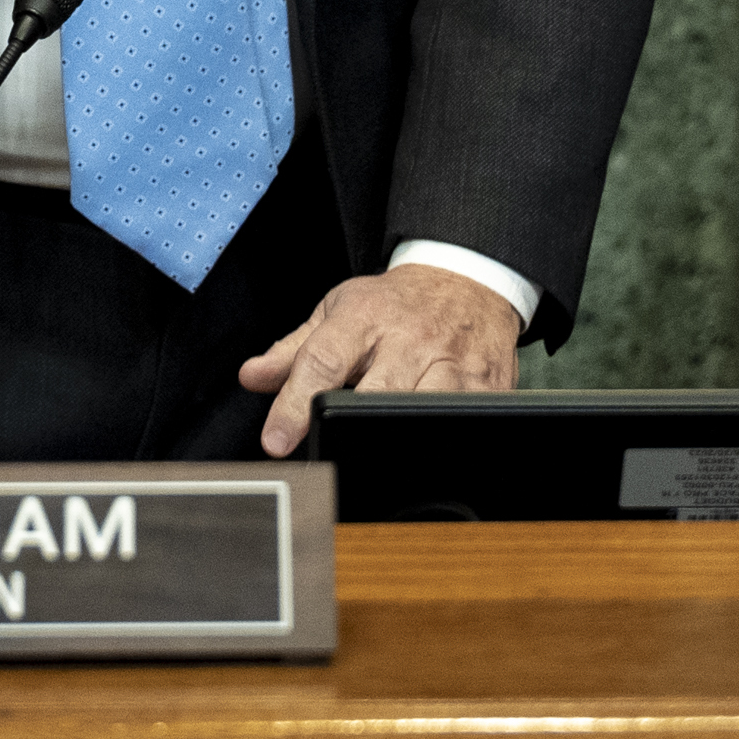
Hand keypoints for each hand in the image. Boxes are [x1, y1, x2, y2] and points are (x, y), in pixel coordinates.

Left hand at [237, 262, 520, 455]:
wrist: (465, 280)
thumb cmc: (395, 304)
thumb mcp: (338, 313)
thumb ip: (293, 349)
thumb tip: (252, 376)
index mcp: (364, 318)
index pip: (322, 361)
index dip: (294, 405)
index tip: (276, 440)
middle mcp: (408, 339)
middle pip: (375, 392)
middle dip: (348, 426)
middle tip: (324, 458)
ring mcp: (451, 361)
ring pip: (424, 410)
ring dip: (396, 436)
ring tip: (375, 456)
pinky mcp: (486, 383)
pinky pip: (465, 419)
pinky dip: (443, 438)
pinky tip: (425, 447)